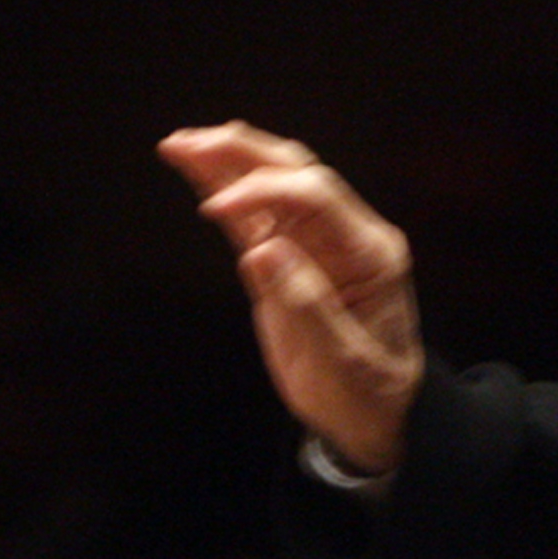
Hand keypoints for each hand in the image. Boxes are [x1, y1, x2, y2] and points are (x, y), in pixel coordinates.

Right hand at [159, 121, 427, 476]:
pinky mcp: (288, 259)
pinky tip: (195, 170)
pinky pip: (255, 217)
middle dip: (242, 154)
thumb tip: (262, 249)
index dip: (262, 194)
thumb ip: (307, 304)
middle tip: (191, 142)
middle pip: (294, 174)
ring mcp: (315, 244)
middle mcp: (345, 236)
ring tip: (180, 145)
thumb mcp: (341, 362)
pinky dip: (224, 191)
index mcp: (369, 252)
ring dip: (227, 162)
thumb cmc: (366, 393)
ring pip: (271, 186)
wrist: (376, 416)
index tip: (214, 211)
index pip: (314, 198)